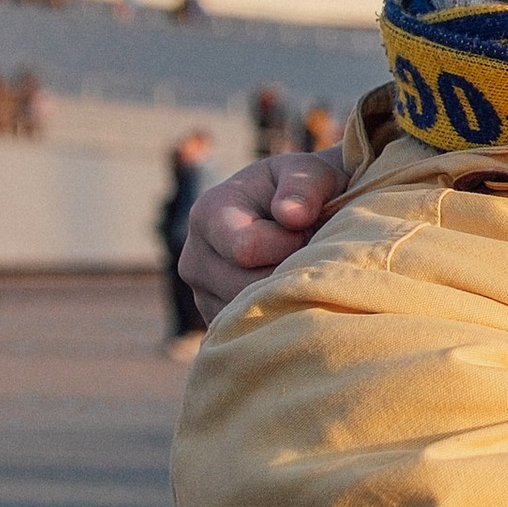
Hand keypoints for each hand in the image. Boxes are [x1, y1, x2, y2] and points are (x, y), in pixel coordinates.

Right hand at [181, 151, 347, 322]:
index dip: (290, 244)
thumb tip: (291, 216)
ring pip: (250, 315)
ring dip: (286, 295)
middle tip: (311, 251)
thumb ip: (303, 187)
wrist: (300, 215)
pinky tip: (292, 290)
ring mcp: (203, 295)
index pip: (246, 250)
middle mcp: (195, 259)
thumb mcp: (309, 173)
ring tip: (300, 266)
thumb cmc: (306, 189)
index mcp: (208, 214)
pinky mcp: (219, 321)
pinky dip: (279, 315)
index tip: (311, 229)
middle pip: (247, 287)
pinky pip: (251, 334)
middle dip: (289, 272)